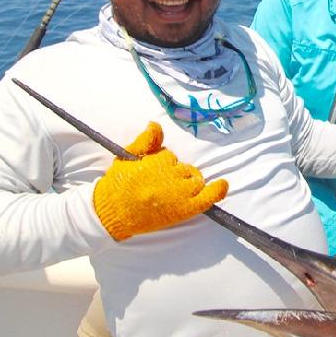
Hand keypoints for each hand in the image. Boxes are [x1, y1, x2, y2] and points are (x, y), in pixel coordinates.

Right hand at [92, 122, 227, 240]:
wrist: (112, 212)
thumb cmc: (117, 185)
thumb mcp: (126, 157)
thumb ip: (144, 141)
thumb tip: (156, 124)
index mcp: (157, 160)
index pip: (169, 156)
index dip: (162, 165)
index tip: (151, 174)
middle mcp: (171, 174)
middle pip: (184, 167)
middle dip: (175, 173)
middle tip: (159, 186)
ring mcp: (180, 192)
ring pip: (195, 179)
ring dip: (188, 183)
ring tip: (172, 193)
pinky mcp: (185, 208)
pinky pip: (208, 196)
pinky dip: (218, 190)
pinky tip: (223, 184)